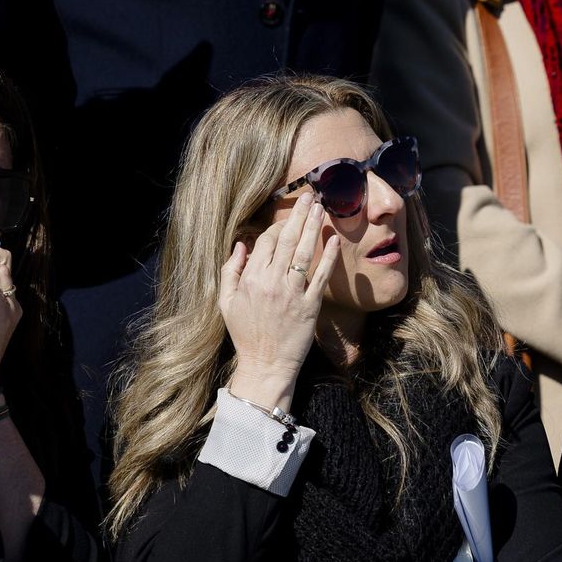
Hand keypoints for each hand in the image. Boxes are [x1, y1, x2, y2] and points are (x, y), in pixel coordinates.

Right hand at [219, 192, 340, 412]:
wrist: (265, 366)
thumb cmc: (245, 334)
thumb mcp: (226, 302)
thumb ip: (230, 271)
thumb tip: (241, 245)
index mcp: (251, 279)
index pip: (266, 242)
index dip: (277, 226)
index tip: (287, 219)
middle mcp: (272, 283)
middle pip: (288, 240)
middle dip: (299, 215)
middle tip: (310, 196)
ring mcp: (293, 294)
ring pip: (305, 253)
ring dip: (314, 227)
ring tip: (322, 208)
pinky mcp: (310, 306)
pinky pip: (321, 276)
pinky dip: (329, 256)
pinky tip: (334, 239)